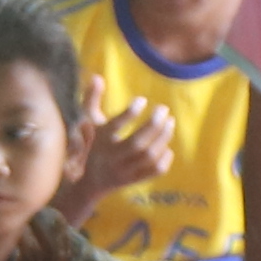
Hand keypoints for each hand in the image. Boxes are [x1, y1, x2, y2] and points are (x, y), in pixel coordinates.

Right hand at [57, 98, 172, 214]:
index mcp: (100, 141)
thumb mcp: (90, 123)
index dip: (129, 113)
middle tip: (163, 109)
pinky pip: (155, 171)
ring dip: (163, 138)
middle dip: (153, 125)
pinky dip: (165, 158)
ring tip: (170, 122)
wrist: (92, 183)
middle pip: (136, 143)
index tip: (142, 99)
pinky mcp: (135, 180)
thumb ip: (92, 99)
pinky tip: (167, 146)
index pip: (115, 127)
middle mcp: (112, 157)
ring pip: (148, 156)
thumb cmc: (95, 145)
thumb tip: (97, 76)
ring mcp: (124, 171)